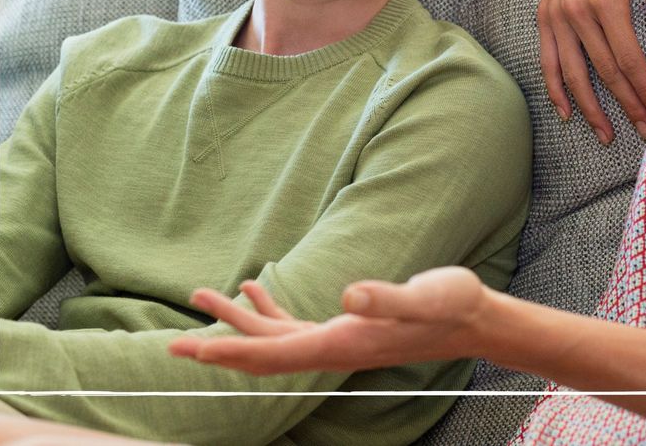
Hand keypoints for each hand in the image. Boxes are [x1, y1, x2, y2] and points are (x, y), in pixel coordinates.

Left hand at [168, 267, 486, 375]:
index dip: (228, 353)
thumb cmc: (452, 305)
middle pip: (262, 356)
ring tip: (200, 296)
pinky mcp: (347, 328)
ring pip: (273, 339)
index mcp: (342, 343)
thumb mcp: (424, 297)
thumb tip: (348, 294)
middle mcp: (333, 348)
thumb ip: (386, 298)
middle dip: (216, 349)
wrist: (474, 319)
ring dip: (236, 322)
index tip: (188, 351)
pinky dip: (267, 311)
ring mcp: (338, 340)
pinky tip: (253, 289)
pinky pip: (294, 327)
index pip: (273, 356)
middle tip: (171, 345)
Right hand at [538, 0, 645, 143]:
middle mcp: (578, 12)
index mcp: (606, 0)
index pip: (628, 58)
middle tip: (644, 130)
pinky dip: (555, 89)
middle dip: (626, 105)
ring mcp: (557, 17)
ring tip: (607, 135)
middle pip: (604, 72)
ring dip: (590, 109)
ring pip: (573, 74)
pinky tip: (568, 113)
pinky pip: (547, 61)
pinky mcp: (544, 18)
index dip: (644, 89)